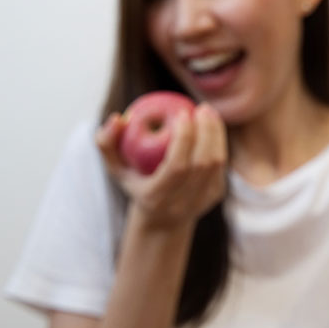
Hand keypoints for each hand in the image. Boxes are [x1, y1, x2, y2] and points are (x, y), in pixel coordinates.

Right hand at [96, 103, 227, 229]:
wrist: (161, 219)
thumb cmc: (135, 184)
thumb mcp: (115, 168)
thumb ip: (106, 143)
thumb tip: (117, 117)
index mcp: (156, 197)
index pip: (177, 166)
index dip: (184, 138)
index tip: (183, 112)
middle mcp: (182, 203)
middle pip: (202, 163)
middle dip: (206, 131)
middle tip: (200, 108)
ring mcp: (202, 201)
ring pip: (217, 163)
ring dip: (216, 133)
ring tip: (207, 111)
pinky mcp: (216, 195)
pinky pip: (221, 164)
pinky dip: (219, 142)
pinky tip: (213, 124)